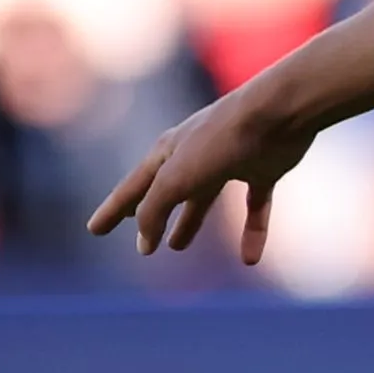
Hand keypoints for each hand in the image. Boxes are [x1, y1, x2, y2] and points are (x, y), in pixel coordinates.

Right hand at [87, 85, 310, 265]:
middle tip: (139, 240)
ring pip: (205, 199)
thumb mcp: (177, 178)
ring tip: (177, 246)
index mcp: (168, 152)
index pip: (133, 187)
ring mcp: (230, 161)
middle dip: (149, 216)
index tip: (94, 230)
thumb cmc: (222, 140)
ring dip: (190, 221)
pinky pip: (255, 207)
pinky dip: (253, 232)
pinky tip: (250, 259)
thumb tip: (144, 241)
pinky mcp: (264, 168)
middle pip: (166, 193)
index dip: (113, 210)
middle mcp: (196, 155)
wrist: (279, 113)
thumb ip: (154, 209)